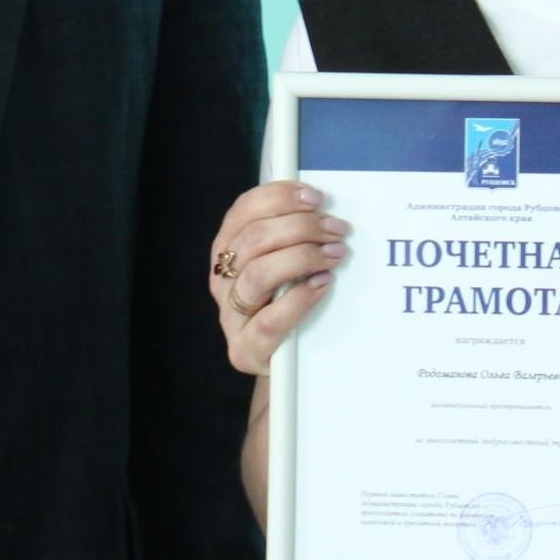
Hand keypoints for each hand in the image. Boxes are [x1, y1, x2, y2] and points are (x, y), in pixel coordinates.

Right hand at [208, 181, 347, 377]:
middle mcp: (222, 279)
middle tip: (337, 229)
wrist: (283, 363)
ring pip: (258, 274)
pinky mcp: (246, 350)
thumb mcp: (283, 262)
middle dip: (301, 227)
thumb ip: (290, 234)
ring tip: (335, 255)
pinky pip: (270, 321)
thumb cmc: (287, 302)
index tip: (316, 197)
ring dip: (302, 257)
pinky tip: (323, 285)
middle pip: (254, 239)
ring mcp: (231, 317)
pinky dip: (299, 299)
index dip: (279, 197)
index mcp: (226, 249)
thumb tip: (321, 204)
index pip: (243, 210)